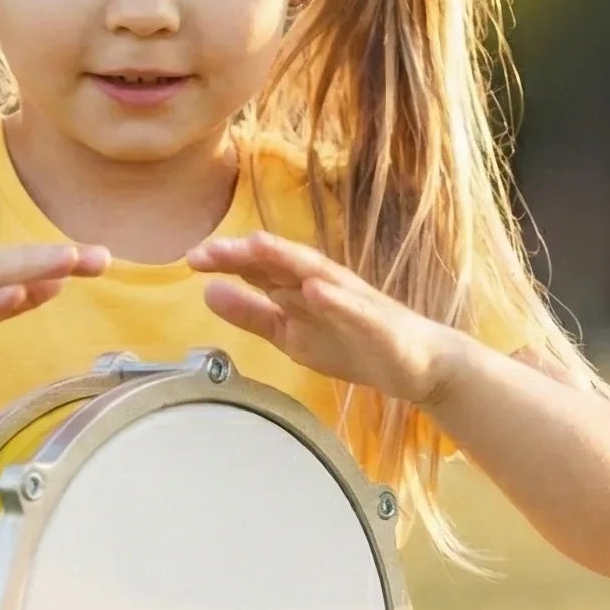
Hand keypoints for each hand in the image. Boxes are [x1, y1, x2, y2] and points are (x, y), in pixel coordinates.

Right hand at [0, 243, 109, 377]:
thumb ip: (14, 301)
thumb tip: (57, 283)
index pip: (28, 265)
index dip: (67, 260)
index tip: (105, 258)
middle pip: (16, 263)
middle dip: (58, 257)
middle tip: (99, 255)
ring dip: (29, 268)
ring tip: (66, 261)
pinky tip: (11, 296)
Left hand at [184, 232, 465, 406]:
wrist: (417, 364)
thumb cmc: (353, 343)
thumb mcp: (290, 334)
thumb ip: (252, 314)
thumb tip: (207, 293)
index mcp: (300, 289)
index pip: (259, 269)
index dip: (227, 261)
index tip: (191, 258)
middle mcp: (323, 285)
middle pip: (280, 263)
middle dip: (246, 254)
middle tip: (209, 251)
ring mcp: (351, 301)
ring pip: (316, 274)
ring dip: (287, 258)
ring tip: (256, 245)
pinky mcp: (377, 322)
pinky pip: (354, 309)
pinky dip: (335, 298)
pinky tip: (316, 289)